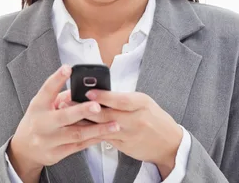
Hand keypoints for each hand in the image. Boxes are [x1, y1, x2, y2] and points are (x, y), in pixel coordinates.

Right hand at [7, 65, 120, 181]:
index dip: (57, 78)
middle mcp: (42, 123)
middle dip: (82, 111)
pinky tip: (105, 135)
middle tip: (98, 106)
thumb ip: (60, 97)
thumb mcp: (42, 105)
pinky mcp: (56, 154)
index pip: (47, 90)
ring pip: (75, 135)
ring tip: (114, 125)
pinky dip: (93, 140)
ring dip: (96, 129)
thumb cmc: (38, 121)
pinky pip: (78, 147)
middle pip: (63, 117)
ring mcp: (48, 140)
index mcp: (38, 106)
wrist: (24, 149)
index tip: (68, 68)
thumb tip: (82, 91)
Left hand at [59, 90, 182, 172]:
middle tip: (68, 101)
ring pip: (103, 128)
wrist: (170, 143)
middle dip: (86, 108)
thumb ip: (123, 99)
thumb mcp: (143, 102)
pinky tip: (79, 128)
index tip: (87, 92)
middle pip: (108, 114)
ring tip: (69, 115)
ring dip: (85, 121)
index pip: (120, 99)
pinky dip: (92, 132)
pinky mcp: (125, 146)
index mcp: (141, 103)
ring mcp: (130, 134)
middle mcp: (136, 119)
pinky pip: (105, 138)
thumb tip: (100, 92)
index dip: (102, 96)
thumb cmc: (154, 118)